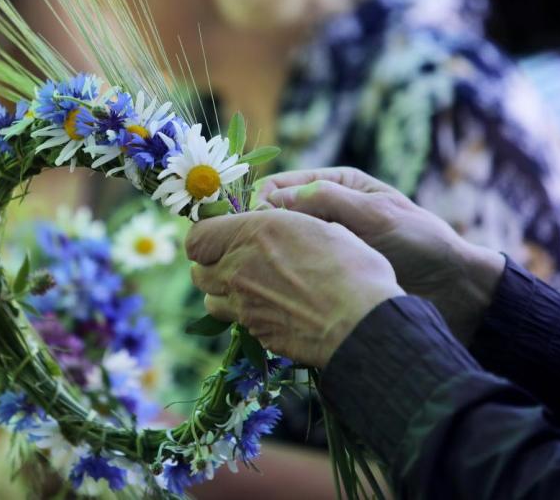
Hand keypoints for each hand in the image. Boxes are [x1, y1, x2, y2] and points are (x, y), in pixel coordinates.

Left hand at [186, 210, 403, 367]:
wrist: (362, 325)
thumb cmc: (351, 268)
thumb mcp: (321, 226)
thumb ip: (285, 225)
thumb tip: (280, 226)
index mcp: (252, 235)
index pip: (197, 237)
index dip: (206, 237)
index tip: (221, 235)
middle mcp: (238, 270)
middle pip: (199, 272)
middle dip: (213, 267)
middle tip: (238, 262)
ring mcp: (244, 307)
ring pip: (213, 301)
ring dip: (226, 294)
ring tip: (254, 288)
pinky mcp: (258, 334)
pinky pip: (240, 323)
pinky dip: (251, 316)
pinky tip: (279, 311)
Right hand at [254, 167, 505, 341]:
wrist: (452, 289)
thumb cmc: (420, 242)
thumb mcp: (376, 215)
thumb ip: (328, 201)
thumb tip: (273, 200)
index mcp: (335, 184)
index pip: (279, 186)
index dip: (260, 203)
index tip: (251, 226)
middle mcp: (323, 211)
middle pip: (273, 216)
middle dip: (259, 232)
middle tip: (248, 254)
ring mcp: (323, 243)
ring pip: (279, 246)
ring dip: (267, 258)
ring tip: (259, 275)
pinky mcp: (325, 271)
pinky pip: (293, 270)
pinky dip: (282, 277)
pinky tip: (276, 289)